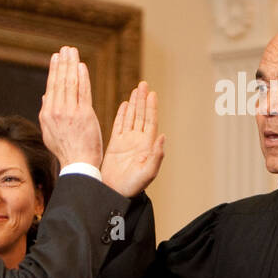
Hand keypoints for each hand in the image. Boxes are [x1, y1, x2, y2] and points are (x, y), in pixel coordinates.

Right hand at [39, 46, 102, 169]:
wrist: (78, 164)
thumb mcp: (50, 133)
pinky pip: (83, 91)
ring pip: (70, 83)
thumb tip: (46, 96)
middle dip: (63, 63)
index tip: (57, 58)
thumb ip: (47, 113)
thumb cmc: (66, 150)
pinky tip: (82, 66)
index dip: (54, 70)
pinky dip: (82, 77)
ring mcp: (70, 112)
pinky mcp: (84, 114)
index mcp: (47, 115)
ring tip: (73, 52)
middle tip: (66, 49)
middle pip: (60, 81)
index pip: (51, 87)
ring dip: (72, 65)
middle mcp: (56, 111)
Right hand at [100, 81, 164, 197]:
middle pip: (141, 116)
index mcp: (146, 146)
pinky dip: (122, 114)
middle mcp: (138, 141)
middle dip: (142, 100)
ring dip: (134, 104)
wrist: (115, 193)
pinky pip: (119, 125)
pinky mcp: (115, 145)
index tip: (152, 93)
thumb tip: (162, 137)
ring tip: (136, 90)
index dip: (151, 107)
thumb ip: (156, 156)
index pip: (150, 121)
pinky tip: (125, 105)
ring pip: (131, 118)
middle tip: (143, 84)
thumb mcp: (147, 172)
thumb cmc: (133, 186)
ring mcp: (126, 142)